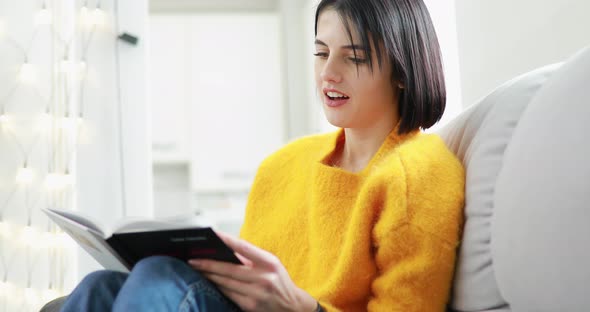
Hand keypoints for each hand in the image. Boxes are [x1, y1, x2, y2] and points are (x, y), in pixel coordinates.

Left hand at [188, 231, 316, 311]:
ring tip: (197, 269)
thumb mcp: (271, 265)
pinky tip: (209, 282)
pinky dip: (218, 287)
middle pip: (229, 269)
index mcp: (269, 262)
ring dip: (209, 276)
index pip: (244, 248)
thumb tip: (224, 249)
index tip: (212, 234)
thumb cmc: (278, 281)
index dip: (227, 240)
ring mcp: (257, 293)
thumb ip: (251, 257)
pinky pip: (228, 294)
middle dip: (208, 264)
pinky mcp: (250, 306)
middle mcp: (264, 278)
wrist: (292, 307)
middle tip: (193, 260)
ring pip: (226, 283)